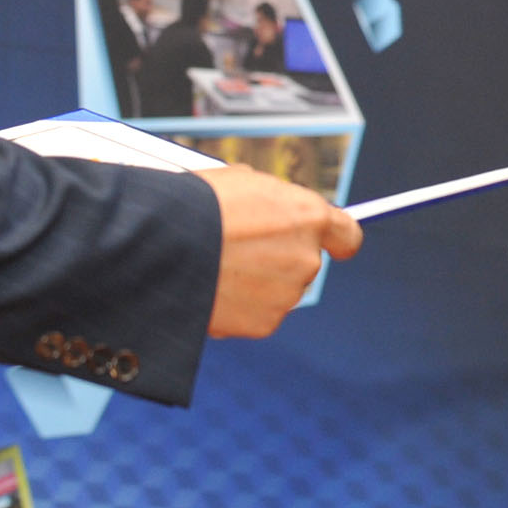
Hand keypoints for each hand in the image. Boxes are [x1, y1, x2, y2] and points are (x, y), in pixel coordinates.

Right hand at [201, 164, 361, 337]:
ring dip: (254, 284)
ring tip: (215, 267)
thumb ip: (270, 202)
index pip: (347, 234)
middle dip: (277, 259)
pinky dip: (236, 308)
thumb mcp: (241, 184)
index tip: (334, 244)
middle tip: (239, 250)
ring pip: (277, 290)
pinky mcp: (264, 323)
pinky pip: (255, 315)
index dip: (337, 239)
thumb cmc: (196, 205)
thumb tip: (270, 210)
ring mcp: (287, 294)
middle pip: (304, 263)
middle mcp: (306, 258)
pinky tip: (211, 289)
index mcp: (308, 216)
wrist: (161, 246)